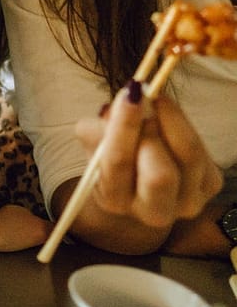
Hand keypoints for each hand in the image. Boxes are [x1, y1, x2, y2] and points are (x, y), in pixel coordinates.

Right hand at [73, 91, 222, 231]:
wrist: (141, 179)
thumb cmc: (115, 157)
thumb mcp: (95, 145)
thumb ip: (95, 131)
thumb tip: (110, 112)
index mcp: (114, 200)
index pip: (119, 164)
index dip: (124, 128)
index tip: (130, 95)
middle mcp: (153, 211)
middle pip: (159, 175)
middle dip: (150, 131)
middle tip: (144, 101)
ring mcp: (187, 202)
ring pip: (187, 157)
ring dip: (170, 121)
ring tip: (156, 105)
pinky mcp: (210, 187)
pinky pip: (202, 152)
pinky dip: (183, 127)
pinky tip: (168, 119)